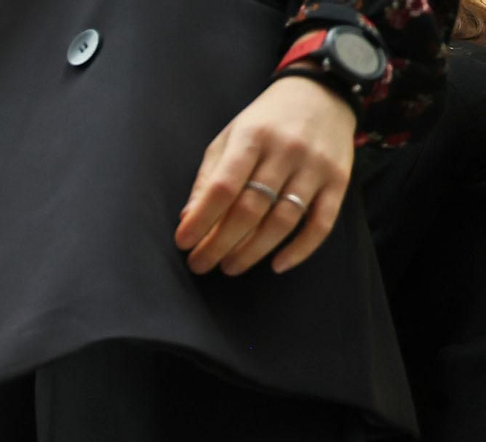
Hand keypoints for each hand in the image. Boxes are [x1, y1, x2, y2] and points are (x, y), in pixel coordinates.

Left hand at [176, 74, 356, 275]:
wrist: (322, 92)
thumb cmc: (265, 122)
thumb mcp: (229, 138)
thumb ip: (209, 177)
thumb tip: (188, 219)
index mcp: (252, 138)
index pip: (223, 187)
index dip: (201, 219)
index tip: (183, 243)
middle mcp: (286, 151)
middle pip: (251, 209)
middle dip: (220, 244)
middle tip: (201, 264)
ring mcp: (315, 167)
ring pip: (283, 220)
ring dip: (253, 251)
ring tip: (229, 267)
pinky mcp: (339, 180)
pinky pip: (322, 223)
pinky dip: (300, 249)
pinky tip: (277, 265)